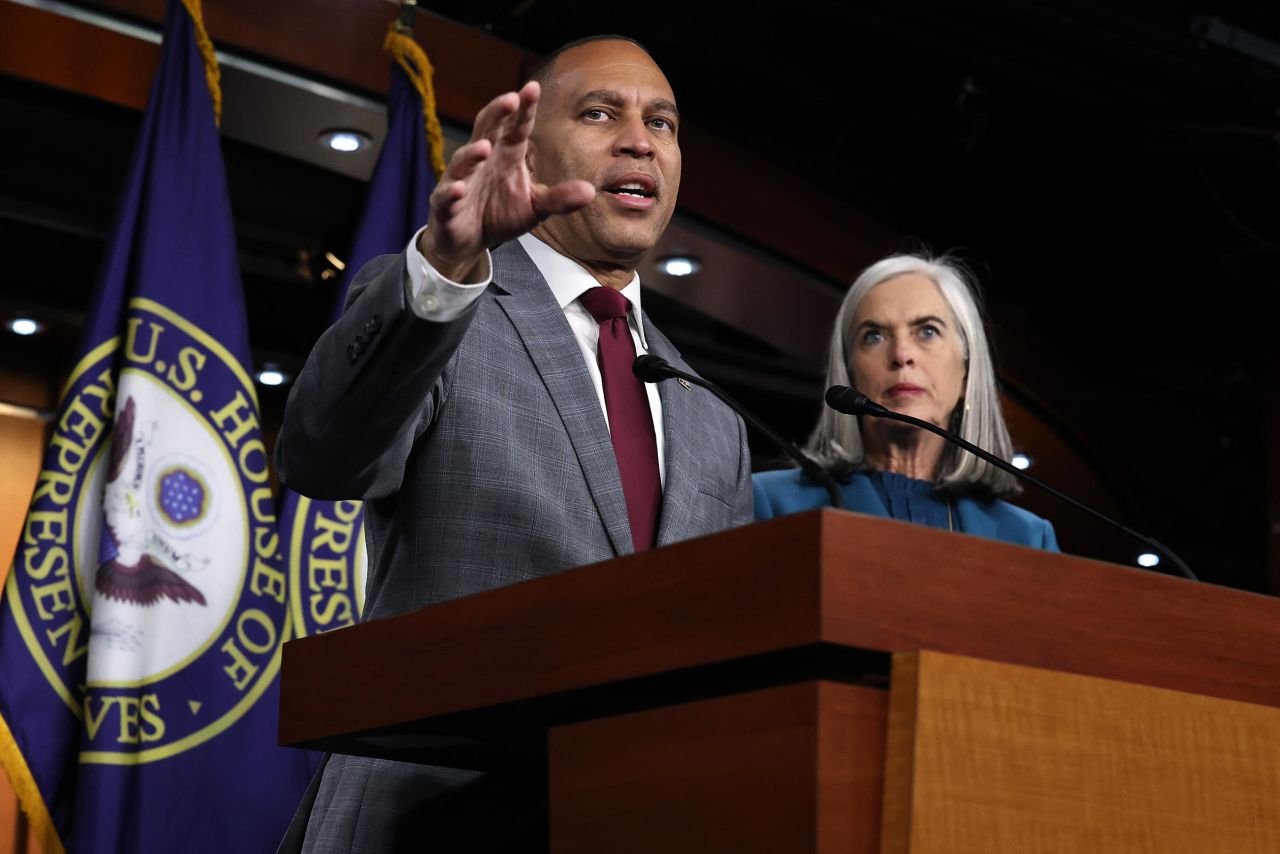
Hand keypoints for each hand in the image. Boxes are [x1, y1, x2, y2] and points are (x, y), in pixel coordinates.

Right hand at [418, 81, 595, 281]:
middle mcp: (483, 162)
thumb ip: (559, 198)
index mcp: (506, 156)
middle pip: (487, 130)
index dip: (524, 109)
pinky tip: (459, 189)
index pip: (516, 127)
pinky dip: (452, 192)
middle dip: (496, 114)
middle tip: (510, 99)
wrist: (468, 241)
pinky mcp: (445, 205)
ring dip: (472, 154)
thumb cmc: (499, 215)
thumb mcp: (534, 207)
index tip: (533, 88)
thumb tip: (591, 191)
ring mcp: (461, 181)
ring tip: (484, 148)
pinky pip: (446, 196)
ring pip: (463, 162)